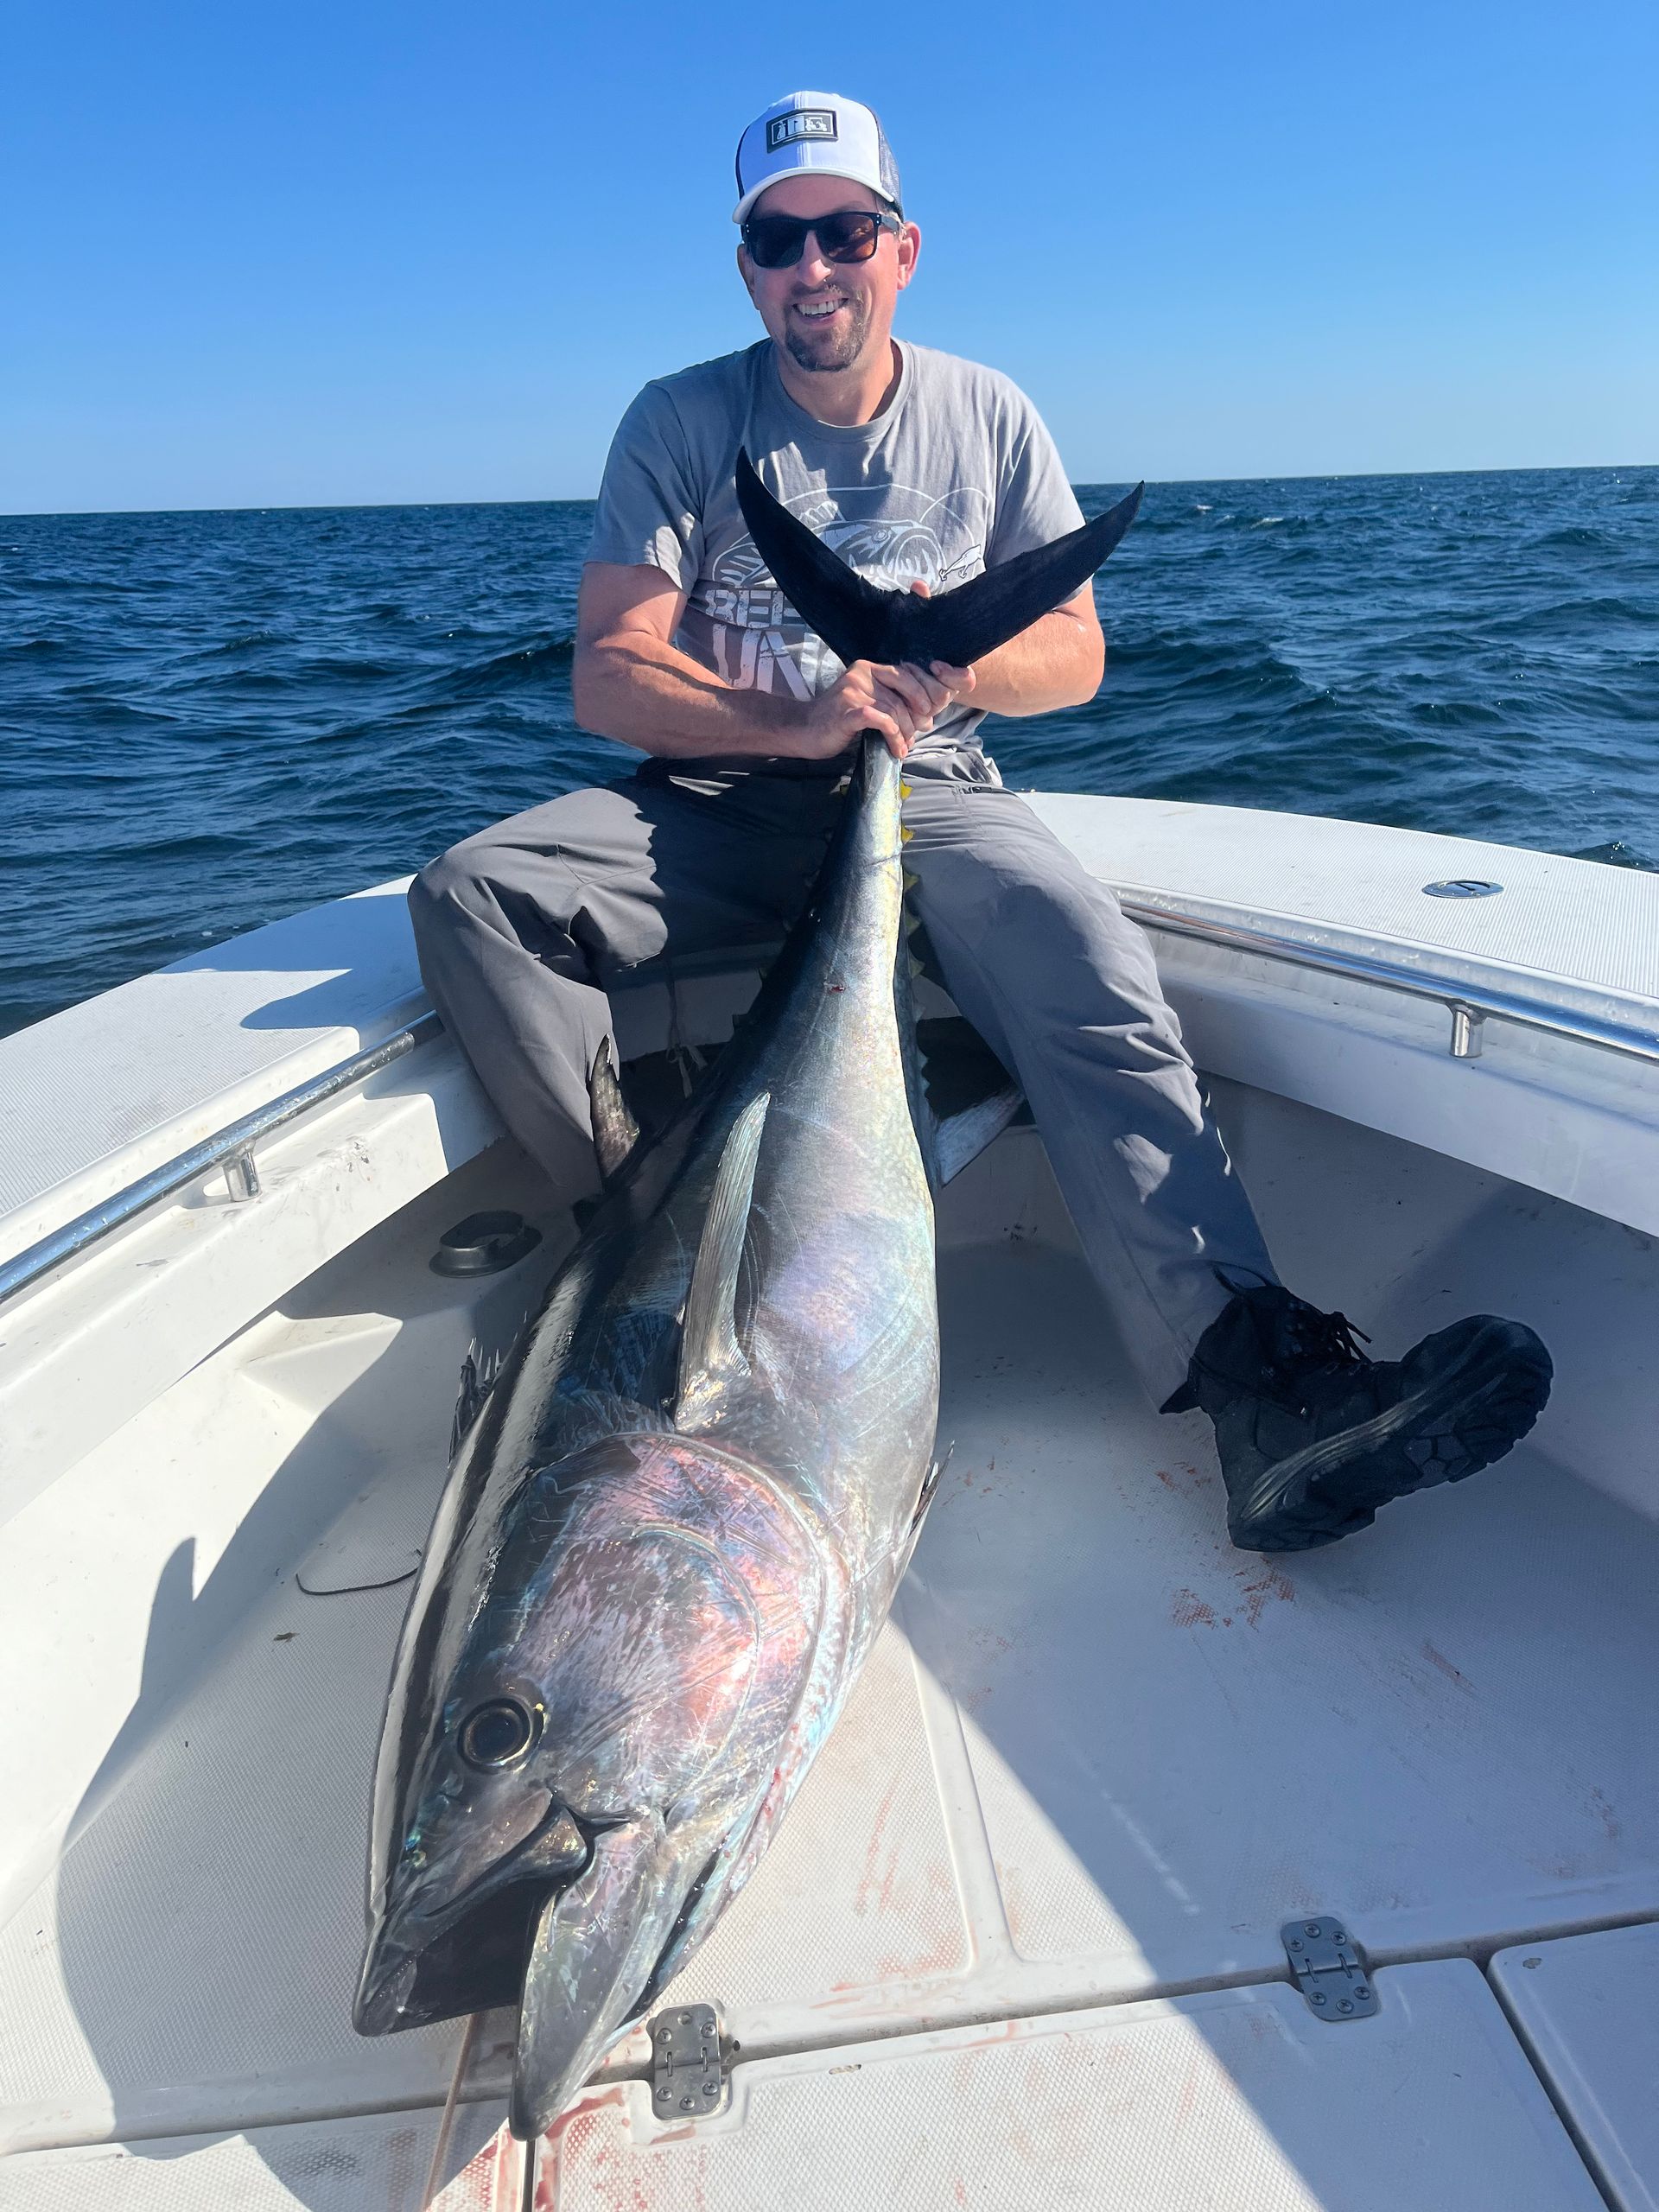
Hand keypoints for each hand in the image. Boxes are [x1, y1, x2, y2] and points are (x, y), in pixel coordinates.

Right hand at [796, 583, 976, 760]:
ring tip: (905, 747)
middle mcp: (862, 674)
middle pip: (903, 692)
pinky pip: (880, 720)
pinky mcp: (847, 711)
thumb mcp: (870, 705)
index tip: (929, 714)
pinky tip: (895, 749)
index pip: (907, 673)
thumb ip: (894, 704)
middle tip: (918, 733)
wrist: (805, 730)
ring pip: (894, 709)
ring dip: (905, 732)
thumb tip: (928, 717)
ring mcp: (853, 691)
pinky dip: (893, 736)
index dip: (923, 693)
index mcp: (869, 668)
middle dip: (916, 716)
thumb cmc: (839, 720)